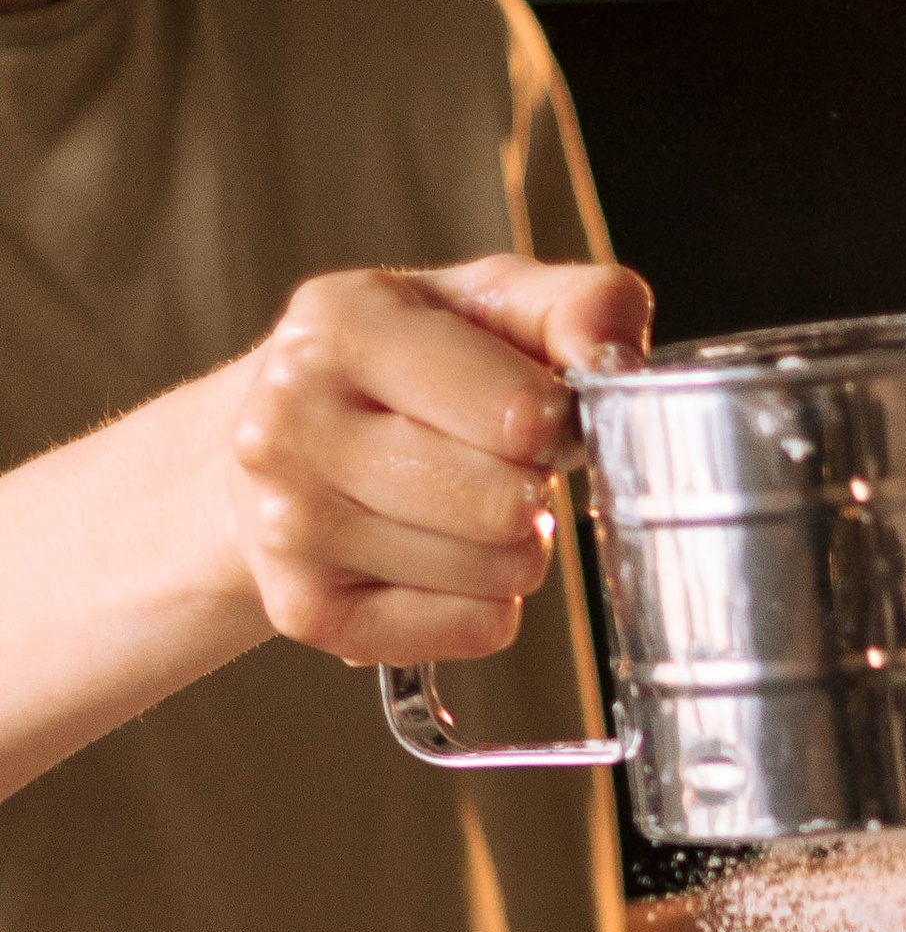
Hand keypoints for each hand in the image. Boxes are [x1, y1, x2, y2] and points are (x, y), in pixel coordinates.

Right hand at [227, 255, 652, 667]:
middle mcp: (292, 424)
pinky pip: (474, 629)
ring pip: (497, 574)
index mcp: (339, 326)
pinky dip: (482, 606)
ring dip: (512, 552)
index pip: (520, 415)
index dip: (554, 423)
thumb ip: (579, 305)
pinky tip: (435, 561)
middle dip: (530, 492)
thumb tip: (611, 354)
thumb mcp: (488, 302)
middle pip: (505, 506)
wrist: (268, 440)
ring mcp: (287, 525)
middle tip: (496, 468)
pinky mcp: (305, 611)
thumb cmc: (400, 368)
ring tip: (461, 511)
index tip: (529, 413)